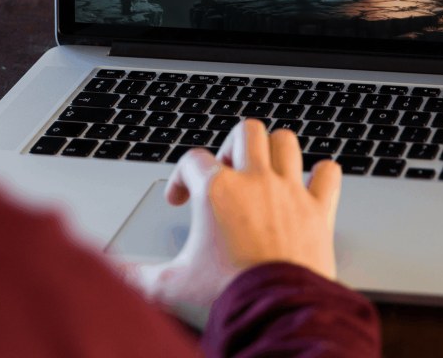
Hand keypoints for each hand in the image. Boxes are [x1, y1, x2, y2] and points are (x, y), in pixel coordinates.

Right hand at [131, 120, 341, 308]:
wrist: (277, 312)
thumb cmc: (228, 294)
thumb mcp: (174, 284)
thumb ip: (139, 276)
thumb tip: (114, 275)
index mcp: (216, 190)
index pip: (192, 159)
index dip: (180, 176)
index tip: (179, 199)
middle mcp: (253, 181)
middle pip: (245, 131)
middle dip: (233, 146)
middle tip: (227, 173)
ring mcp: (289, 191)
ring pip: (285, 141)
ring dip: (274, 151)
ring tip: (264, 172)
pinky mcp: (318, 209)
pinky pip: (328, 173)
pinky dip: (321, 175)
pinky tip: (310, 186)